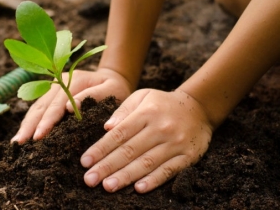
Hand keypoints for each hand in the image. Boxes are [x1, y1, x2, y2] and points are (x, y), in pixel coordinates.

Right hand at [10, 68, 132, 142]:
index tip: (39, 136)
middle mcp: (59, 82)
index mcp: (73, 80)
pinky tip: (23, 134)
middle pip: (41, 105)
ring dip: (26, 124)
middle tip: (20, 143)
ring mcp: (53, 87)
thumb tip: (69, 108)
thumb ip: (93, 96)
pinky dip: (30, 121)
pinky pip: (38, 108)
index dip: (47, 121)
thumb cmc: (115, 88)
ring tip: (17, 142)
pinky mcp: (51, 94)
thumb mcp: (111, 89)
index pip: (56, 104)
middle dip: (30, 125)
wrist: (113, 78)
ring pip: (36, 107)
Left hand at [80, 89, 213, 192]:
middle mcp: (160, 128)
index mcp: (146, 113)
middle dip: (107, 166)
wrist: (199, 108)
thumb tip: (106, 127)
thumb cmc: (162, 103)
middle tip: (89, 180)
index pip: (119, 134)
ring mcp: (175, 143)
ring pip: (147, 163)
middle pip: (129, 150)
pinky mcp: (188, 156)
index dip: (100, 149)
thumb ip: (123, 110)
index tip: (85, 161)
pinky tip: (139, 189)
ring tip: (107, 186)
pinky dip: (154, 180)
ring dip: (126, 176)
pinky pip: (169, 170)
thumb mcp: (142, 96)